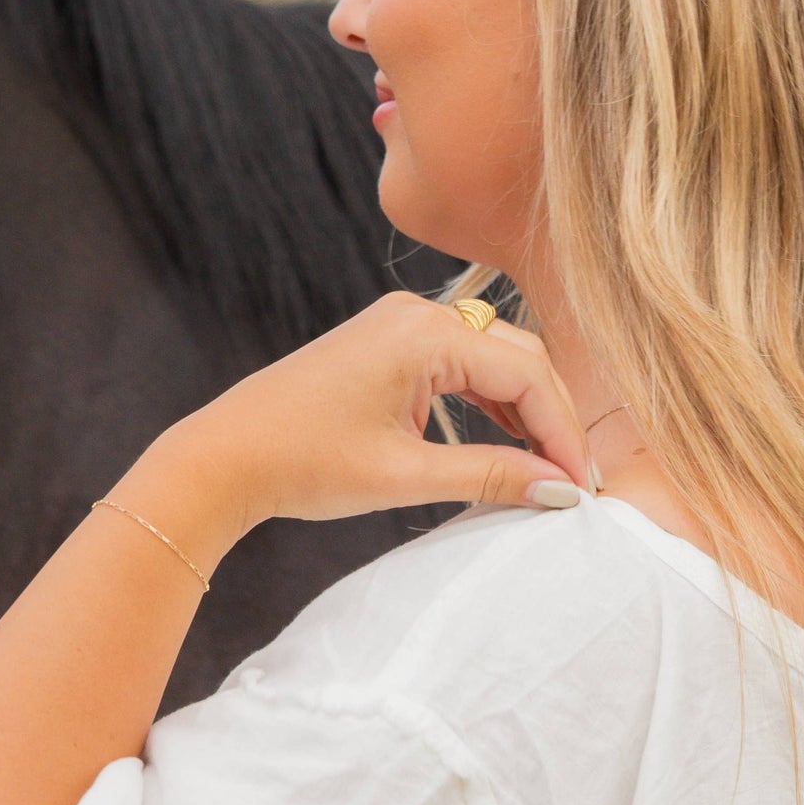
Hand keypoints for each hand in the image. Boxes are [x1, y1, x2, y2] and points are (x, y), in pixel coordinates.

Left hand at [172, 291, 589, 532]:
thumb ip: (490, 476)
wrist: (224, 456)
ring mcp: (401, 323)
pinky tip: (506, 441)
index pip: (525, 374)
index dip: (562, 432)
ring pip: (493, 356)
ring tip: (545, 469)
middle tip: (570, 482)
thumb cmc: (303, 463)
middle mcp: (418, 313)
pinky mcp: (388, 342)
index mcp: (424, 333)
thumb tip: (556, 491)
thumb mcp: (404, 476)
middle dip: (552, 417)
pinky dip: (488, 399)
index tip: (579, 487)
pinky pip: (460, 360)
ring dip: (524, 409)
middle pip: (518, 356)